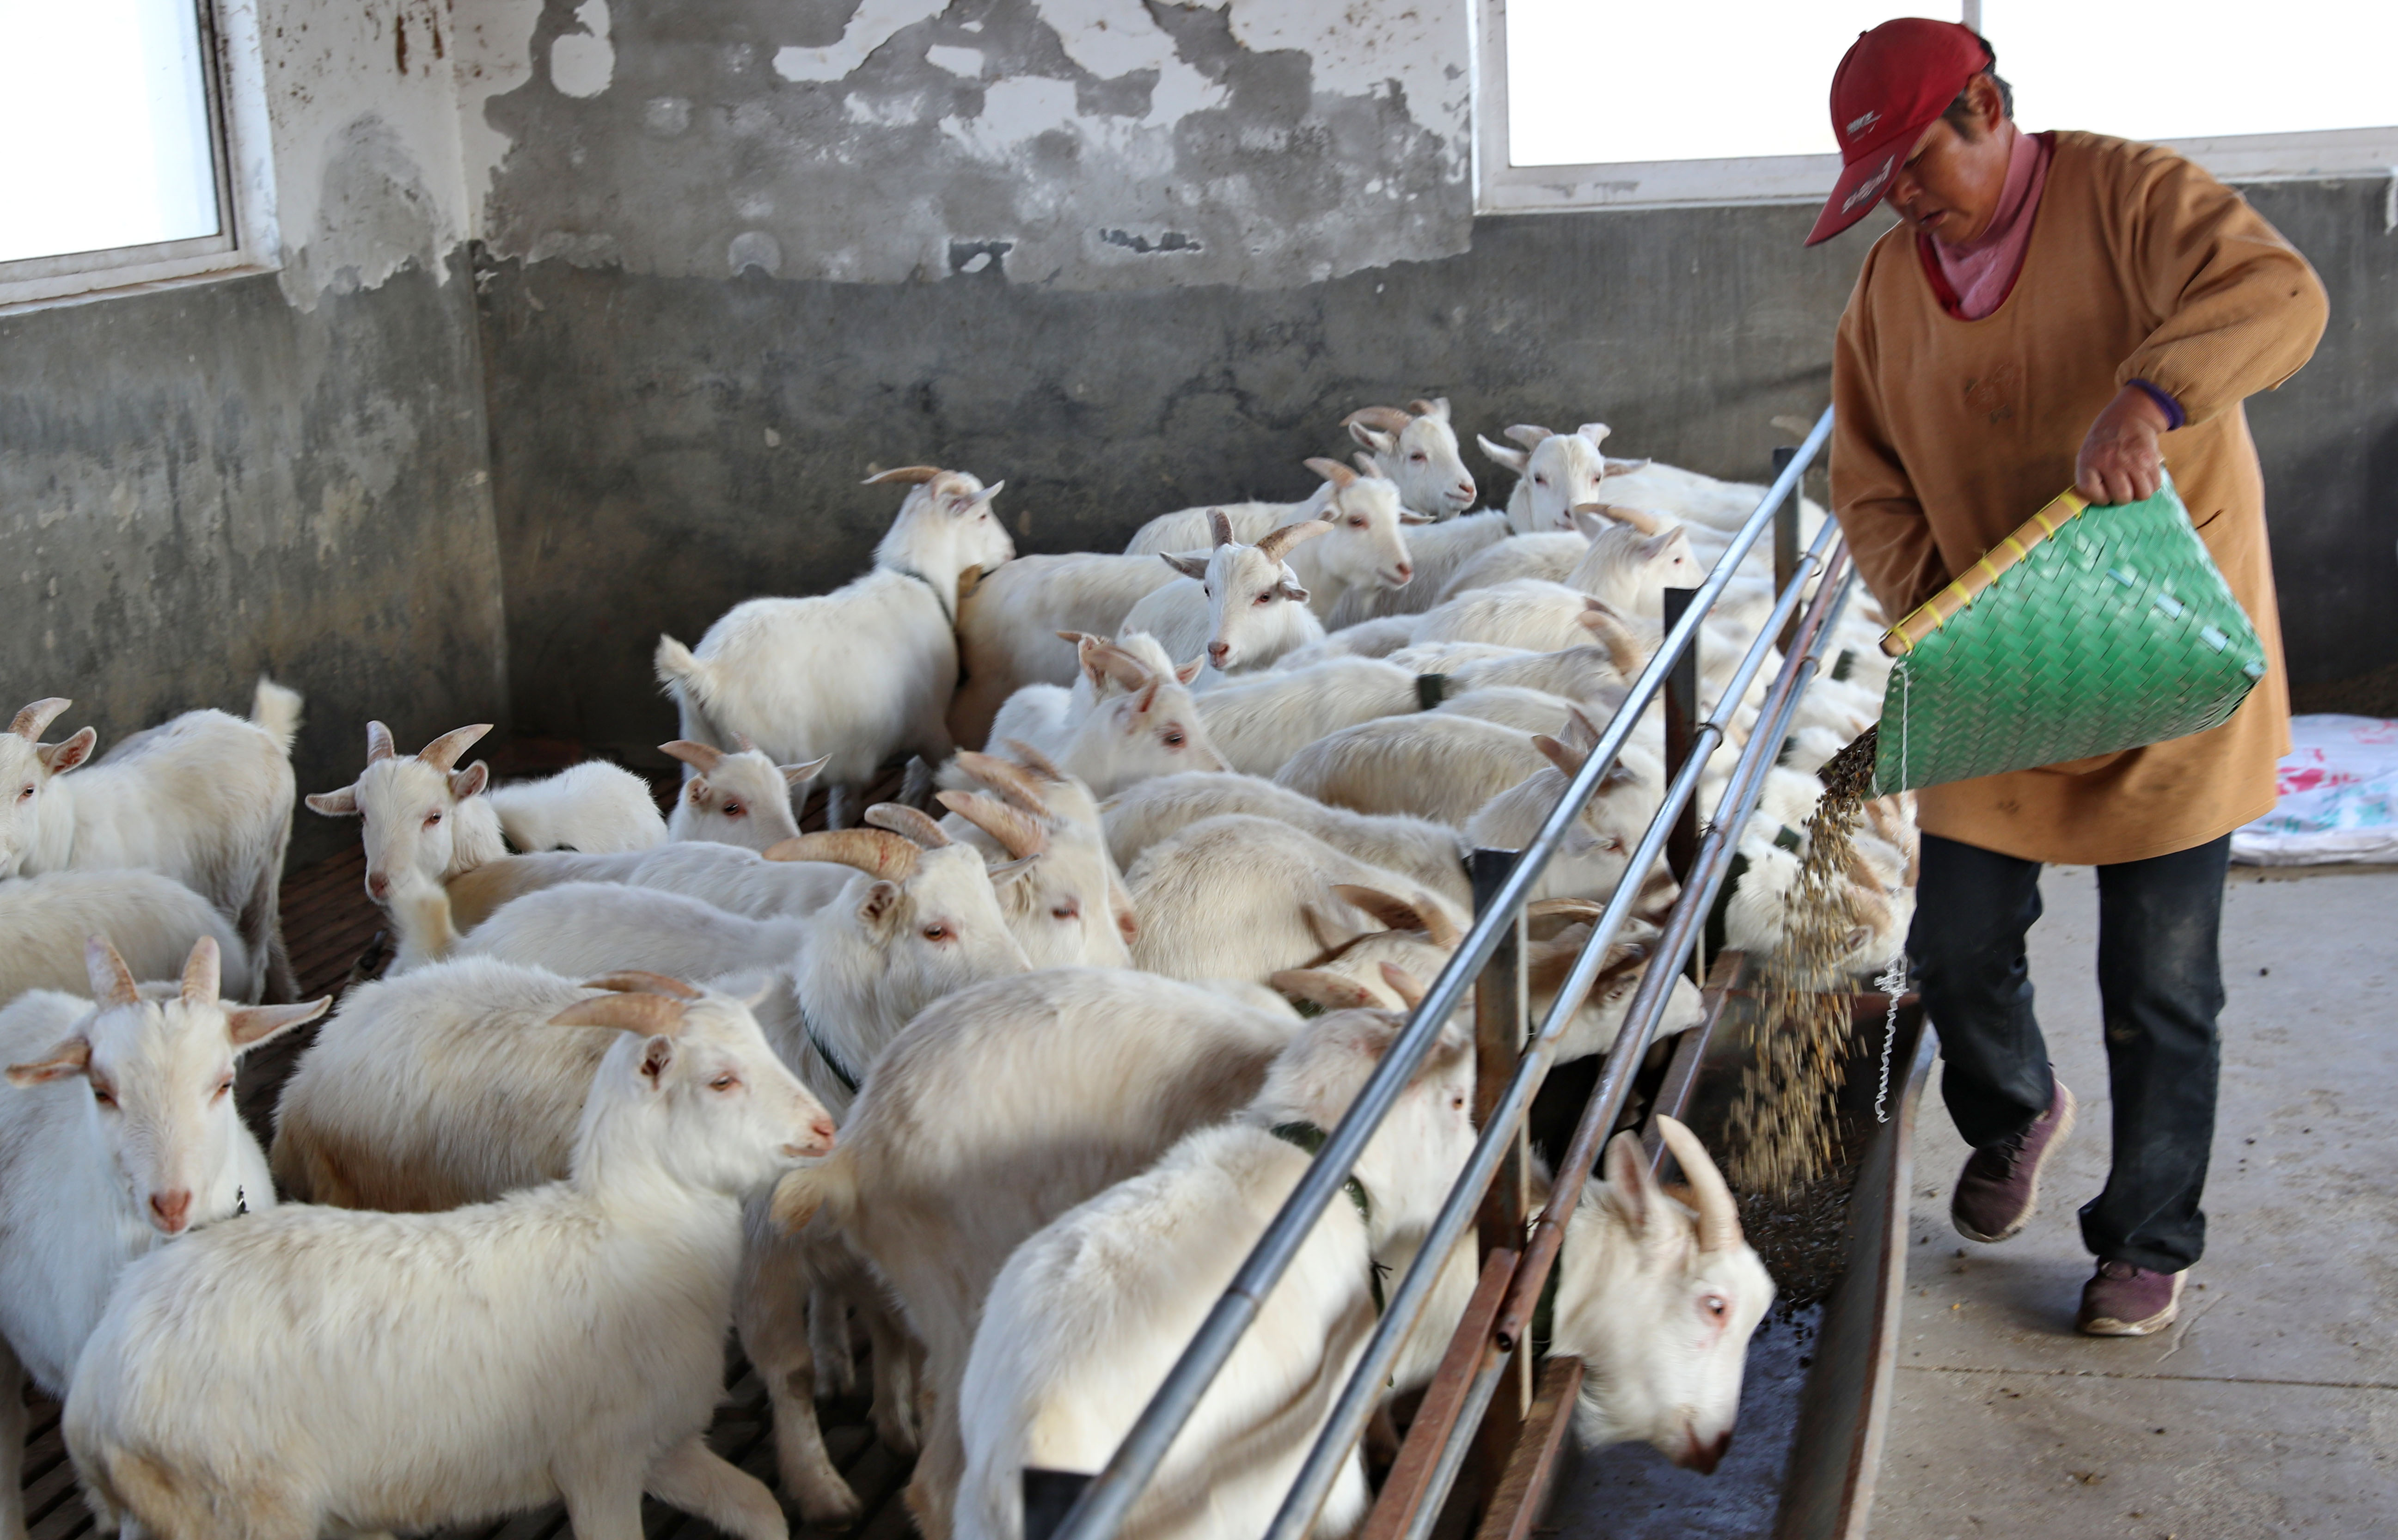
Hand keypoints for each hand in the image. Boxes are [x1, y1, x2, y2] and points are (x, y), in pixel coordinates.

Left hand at [2075, 385, 2169, 504]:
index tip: (2104, 490)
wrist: (2128, 416)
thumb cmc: (2104, 442)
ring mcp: (2132, 460)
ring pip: (2142, 494)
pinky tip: (2144, 476)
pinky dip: (2151, 485)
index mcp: (2089, 462)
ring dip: (2139, 492)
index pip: (2094, 495)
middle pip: (2122, 497)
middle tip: (2122, 486)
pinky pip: (2155, 484)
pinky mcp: (2150, 458)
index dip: (2101, 498)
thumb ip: (2090, 478)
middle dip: (2123, 497)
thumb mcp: (2087, 455)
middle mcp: (2110, 462)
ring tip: (2134, 483)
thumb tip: (2102, 502)